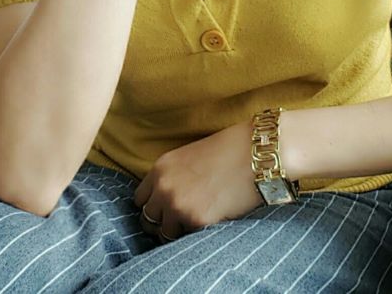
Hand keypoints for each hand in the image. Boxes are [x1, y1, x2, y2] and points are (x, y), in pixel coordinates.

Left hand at [133, 122, 261, 242]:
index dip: (153, 206)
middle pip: (147, 219)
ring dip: (178, 232)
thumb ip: (171, 177)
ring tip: (196, 223)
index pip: (139, 199)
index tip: (162, 211)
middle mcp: (163, 187)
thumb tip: (164, 200)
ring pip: (165, 234)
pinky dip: (196, 235)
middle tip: (177, 224)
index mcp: (160, 168)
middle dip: (161, 223)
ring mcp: (178, 205)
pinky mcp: (197, 221)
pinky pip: (187, 239)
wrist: (252, 153)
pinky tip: (210, 223)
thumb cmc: (226, 152)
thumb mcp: (188, 157)